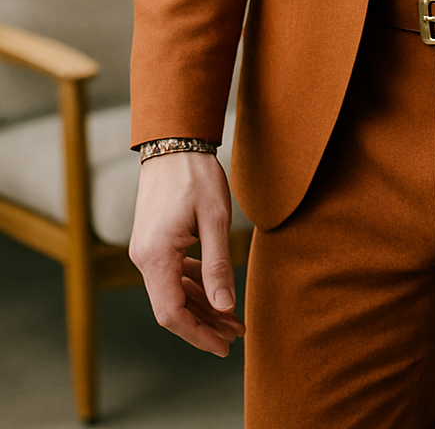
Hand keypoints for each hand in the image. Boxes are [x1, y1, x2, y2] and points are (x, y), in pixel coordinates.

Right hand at [129, 152, 244, 355]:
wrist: (173, 142)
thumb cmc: (196, 176)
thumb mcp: (215, 219)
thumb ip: (217, 265)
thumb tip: (225, 307)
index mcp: (156, 256)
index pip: (172, 314)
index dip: (198, 335)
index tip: (224, 346)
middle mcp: (144, 258)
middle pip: (171, 308)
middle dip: (204, 324)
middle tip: (236, 334)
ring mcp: (146, 250)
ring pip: (172, 292)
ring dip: (201, 306)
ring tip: (232, 317)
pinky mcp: (153, 242)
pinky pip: (171, 274)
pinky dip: (193, 286)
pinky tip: (214, 290)